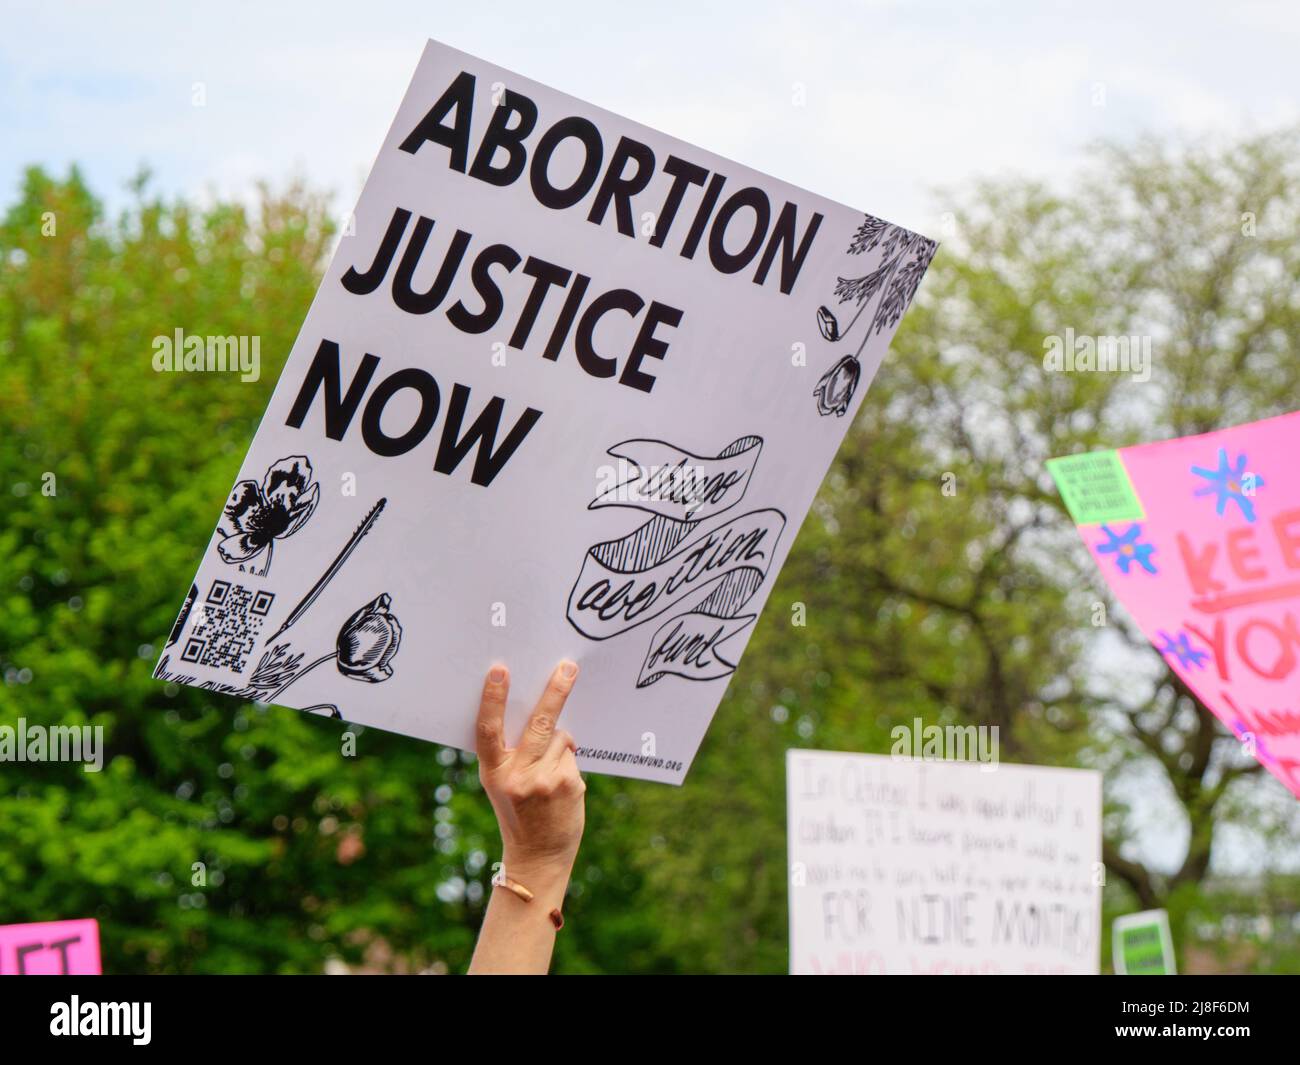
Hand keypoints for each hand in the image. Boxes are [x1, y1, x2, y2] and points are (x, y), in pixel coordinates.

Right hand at [475, 661, 585, 881]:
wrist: (538, 856)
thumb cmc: (519, 812)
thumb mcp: (502, 783)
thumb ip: (513, 752)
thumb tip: (539, 711)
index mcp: (494, 771)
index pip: (489, 729)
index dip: (492, 699)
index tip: (499, 670)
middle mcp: (518, 775)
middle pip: (540, 723)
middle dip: (556, 690)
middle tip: (568, 666)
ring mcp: (545, 780)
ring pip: (561, 737)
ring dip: (560, 744)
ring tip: (549, 773)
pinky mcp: (569, 785)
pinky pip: (572, 756)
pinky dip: (569, 762)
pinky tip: (561, 788)